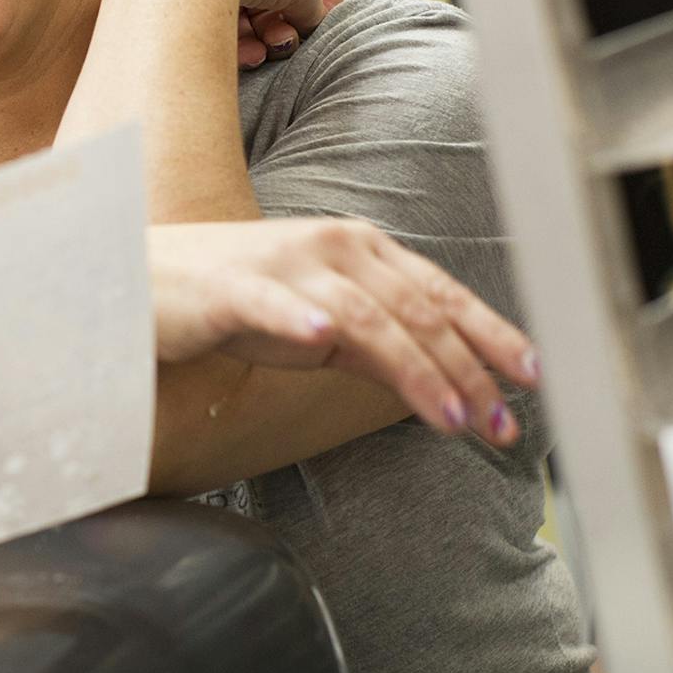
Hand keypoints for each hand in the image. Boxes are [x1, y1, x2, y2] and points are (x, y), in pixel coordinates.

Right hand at [148, 220, 537, 445]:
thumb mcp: (323, 325)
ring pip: (365, 315)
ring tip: (450, 416)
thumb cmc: (234, 304)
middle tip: (499, 425)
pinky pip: (271, 303)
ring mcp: (282, 265)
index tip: (533, 377)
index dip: (491, 333)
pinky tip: (320, 338)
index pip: (441, 291)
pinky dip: (297, 318)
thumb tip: (449, 382)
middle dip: (467, 369)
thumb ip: (382, 346)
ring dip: (415, 367)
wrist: (139, 280)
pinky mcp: (229, 289)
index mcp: (360, 250)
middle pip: (416, 308)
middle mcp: (331, 247)